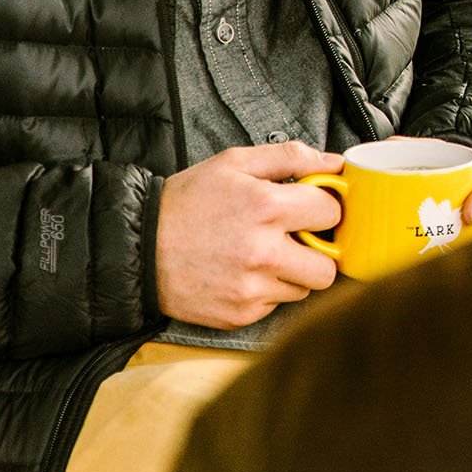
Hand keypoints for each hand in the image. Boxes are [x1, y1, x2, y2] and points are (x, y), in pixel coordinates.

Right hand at [155, 142, 342, 328]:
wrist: (136, 248)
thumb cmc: (186, 202)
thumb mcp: (234, 163)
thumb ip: (290, 157)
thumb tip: (335, 162)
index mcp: (267, 207)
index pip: (332, 213)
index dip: (325, 209)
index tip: (313, 210)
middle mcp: (263, 252)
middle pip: (328, 266)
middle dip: (318, 251)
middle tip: (297, 240)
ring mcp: (251, 288)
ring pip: (305, 288)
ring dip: (293, 273)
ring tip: (264, 255)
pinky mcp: (239, 314)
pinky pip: (276, 306)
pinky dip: (267, 291)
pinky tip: (243, 273)